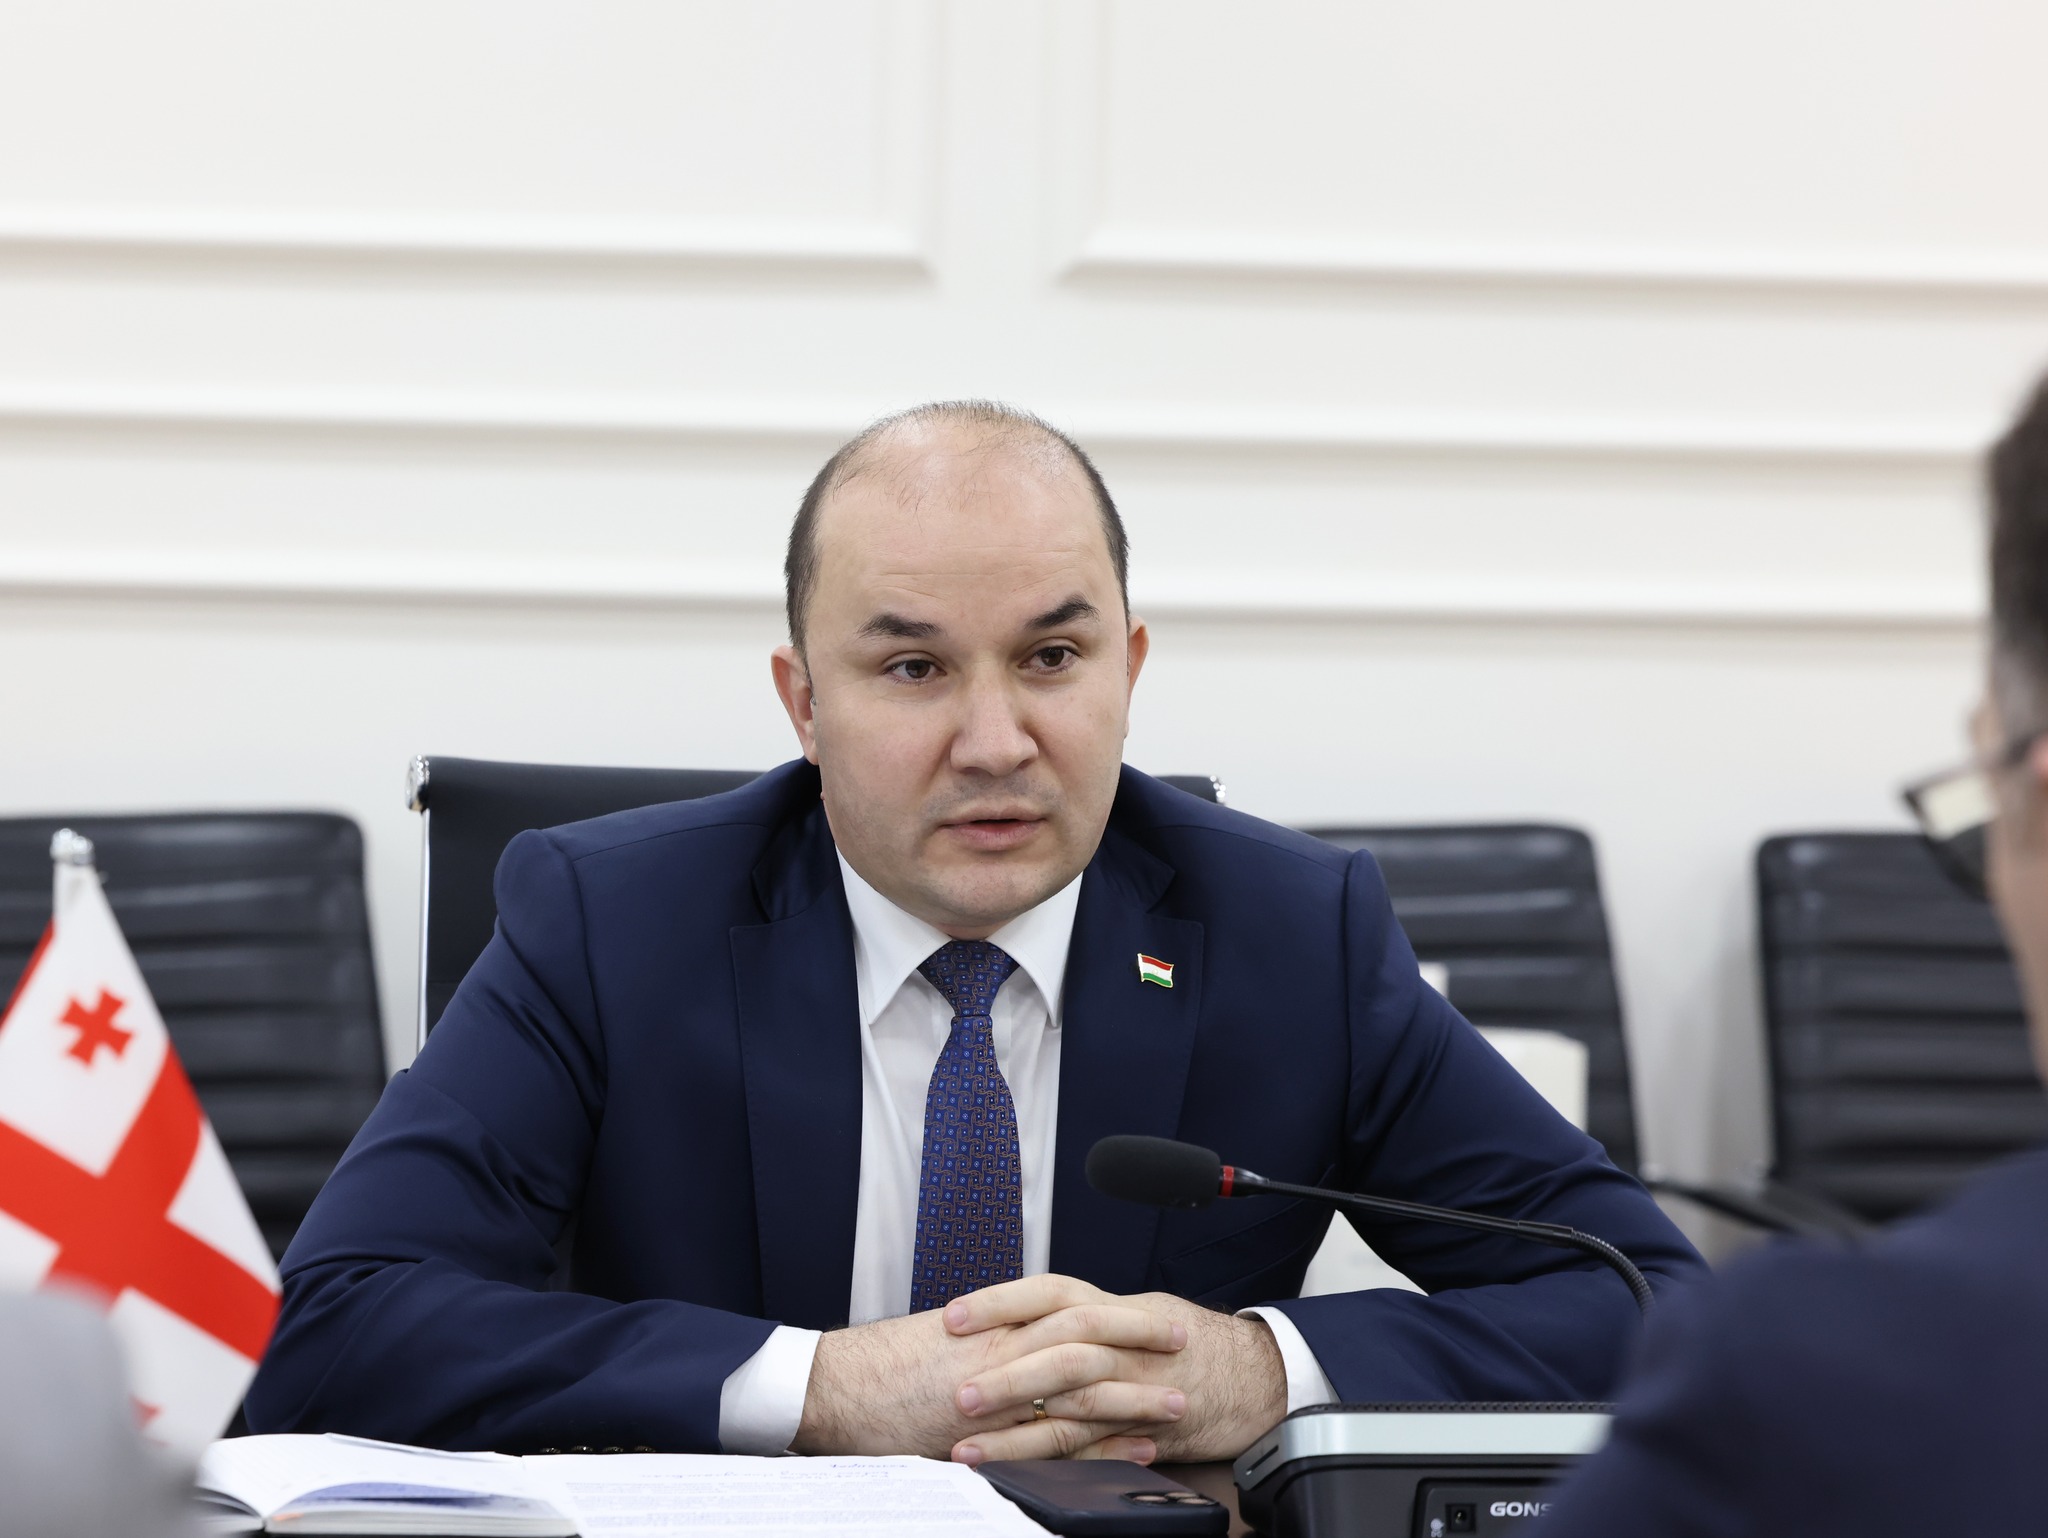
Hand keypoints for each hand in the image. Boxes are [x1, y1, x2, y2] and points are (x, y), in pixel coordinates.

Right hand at [790, 1291, 1188, 1459]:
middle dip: (1139, 1337)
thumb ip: (989, 1342)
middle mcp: (1001, 1344)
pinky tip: (1133, 1450)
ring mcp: (996, 1389)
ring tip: (1175, 1403)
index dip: (1117, 1310)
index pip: (1070, 1303)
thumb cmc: (881, 1367)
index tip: (1154, 1318)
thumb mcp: (944, 1342)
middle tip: (1182, 1343)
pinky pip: (1056, 1436)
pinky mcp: (988, 1433)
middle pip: (1088, 1331)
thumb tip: (1021, 1346)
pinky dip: (1101, 1444)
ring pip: (1082, 1383)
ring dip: (1134, 1394)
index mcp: (993, 1319)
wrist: (833, 1386)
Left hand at [944, 1277, 1287, 1464]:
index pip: (1052, 1292)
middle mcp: (1124, 1346)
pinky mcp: (1144, 1434)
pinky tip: (1015, 1473)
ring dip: (1015, 1431)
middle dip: (1005, 1373)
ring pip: (1070, 1408)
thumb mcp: (1139, 1312)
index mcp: (1116, 1307)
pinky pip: (1092, 1451)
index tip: (955, 1316)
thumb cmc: (1193, 1342)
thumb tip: (1023, 1314)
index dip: (1003, 1302)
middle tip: (956, 1393)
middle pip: (1060, 1351)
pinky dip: (1052, 1462)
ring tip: (967, 1449)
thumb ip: (1085, 1314)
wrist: (1258, 1377)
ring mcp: (1136, 1392)